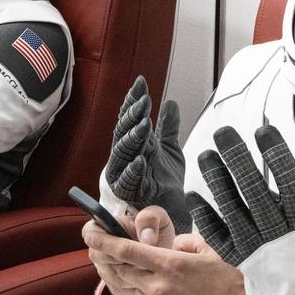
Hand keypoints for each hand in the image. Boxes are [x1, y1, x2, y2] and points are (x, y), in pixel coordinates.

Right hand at [82, 205, 173, 294]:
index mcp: (103, 226)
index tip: (123, 246)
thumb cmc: (157, 230)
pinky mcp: (113, 284)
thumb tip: (146, 237)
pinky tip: (146, 281)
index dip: (103, 241)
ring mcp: (104, 268)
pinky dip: (132, 287)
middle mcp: (99, 248)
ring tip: (147, 270)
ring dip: (128, 275)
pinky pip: (118, 289)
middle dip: (119, 260)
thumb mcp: (158, 217)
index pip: (89, 233)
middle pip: (98, 258)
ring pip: (109, 275)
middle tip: (141, 260)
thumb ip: (150, 219)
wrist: (164, 251)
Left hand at [83, 214, 248, 294]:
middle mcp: (158, 286)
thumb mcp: (208, 254)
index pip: (126, 250)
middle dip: (115, 262)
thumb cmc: (228, 287)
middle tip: (112, 256)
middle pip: (122, 271)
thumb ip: (184, 244)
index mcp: (169, 264)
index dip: (104, 242)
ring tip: (142, 283)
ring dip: (131, 286)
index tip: (91, 235)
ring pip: (129, 293)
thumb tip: (170, 245)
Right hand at [103, 76, 187, 229]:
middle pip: (123, 132)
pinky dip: (133, 171)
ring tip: (144, 125)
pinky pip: (128, 182)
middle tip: (144, 102)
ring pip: (123, 153)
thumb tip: (169, 102)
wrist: (171, 210)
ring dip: (133, 138)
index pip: (129, 118)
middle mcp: (125, 157)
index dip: (133, 101)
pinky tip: (140, 160)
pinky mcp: (128, 194)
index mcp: (133, 144)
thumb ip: (168, 127)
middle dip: (132, 116)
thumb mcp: (170, 149)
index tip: (141, 84)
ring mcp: (124, 175)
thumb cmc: (165, 180)